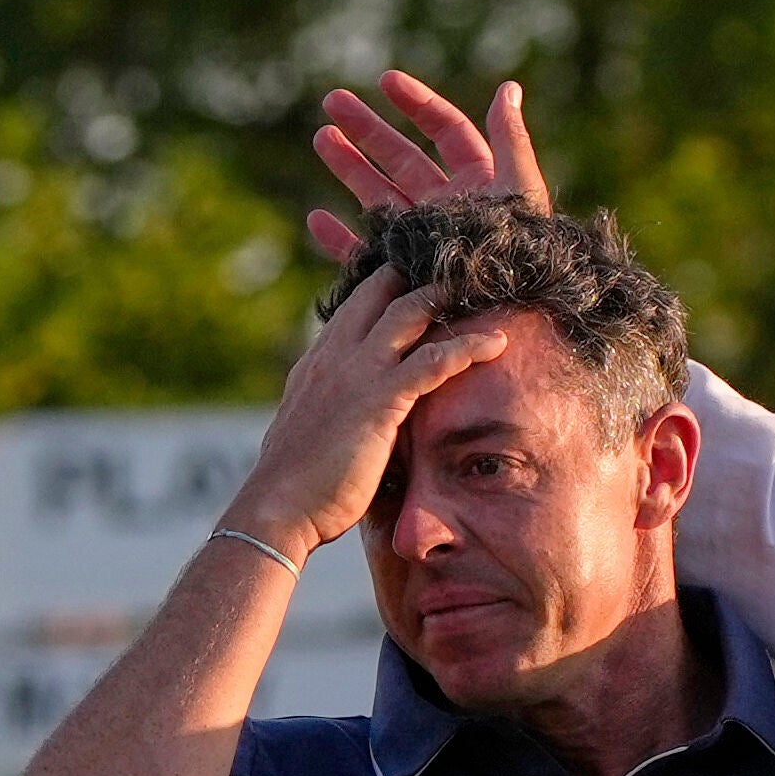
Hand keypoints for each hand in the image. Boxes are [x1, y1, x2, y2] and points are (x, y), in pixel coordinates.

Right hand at [228, 259, 551, 556]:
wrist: (277, 510)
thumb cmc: (293, 484)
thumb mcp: (309, 430)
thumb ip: (330, 408)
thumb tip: (348, 414)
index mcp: (318, 361)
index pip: (355, 304)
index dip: (385, 283)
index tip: (415, 275)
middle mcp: (335, 355)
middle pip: (379, 289)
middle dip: (417, 271)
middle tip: (456, 265)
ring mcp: (356, 373)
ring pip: (408, 312)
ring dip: (446, 297)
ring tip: (479, 290)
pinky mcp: (379, 400)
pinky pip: (433, 362)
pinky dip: (468, 348)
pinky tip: (498, 343)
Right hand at [304, 68, 554, 260]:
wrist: (507, 334)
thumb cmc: (523, 264)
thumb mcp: (521, 193)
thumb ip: (512, 141)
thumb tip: (508, 87)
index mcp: (479, 186)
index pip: (447, 132)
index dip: (418, 103)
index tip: (385, 80)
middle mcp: (449, 211)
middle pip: (403, 158)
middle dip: (368, 128)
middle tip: (331, 101)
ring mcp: (423, 244)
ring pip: (379, 197)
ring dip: (349, 167)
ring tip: (321, 137)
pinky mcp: (403, 281)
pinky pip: (364, 258)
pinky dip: (339, 240)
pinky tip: (315, 220)